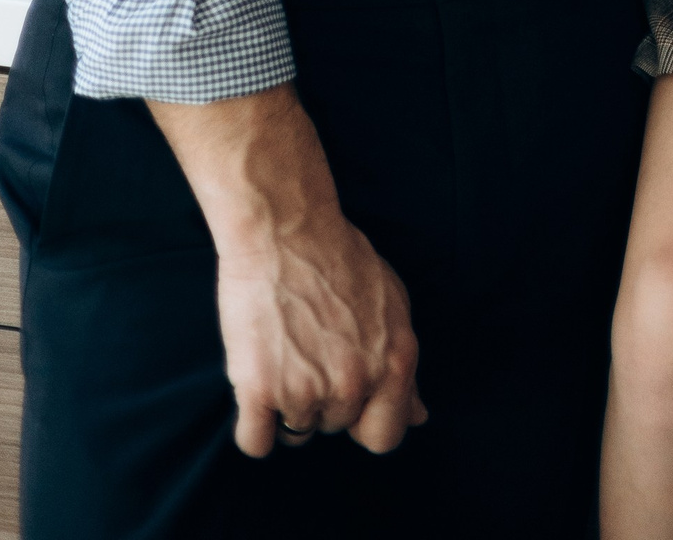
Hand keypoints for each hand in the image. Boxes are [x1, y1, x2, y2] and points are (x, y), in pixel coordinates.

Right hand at [146, 87, 423, 456]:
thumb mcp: (392, 302)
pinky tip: (256, 388)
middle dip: (325, 400)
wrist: (284, 229)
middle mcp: (355, 382)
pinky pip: (256, 442)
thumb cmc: (339, 257)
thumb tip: (417, 415)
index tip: (352, 400)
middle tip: (310, 352)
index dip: (367, 421)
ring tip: (283, 352)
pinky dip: (254, 426)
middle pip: (336, 427)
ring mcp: (307, 390)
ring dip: (287, 405)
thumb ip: (405, 364)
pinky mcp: (260, 389)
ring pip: (297, 433)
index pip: (386, 435)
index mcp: (394, 361)